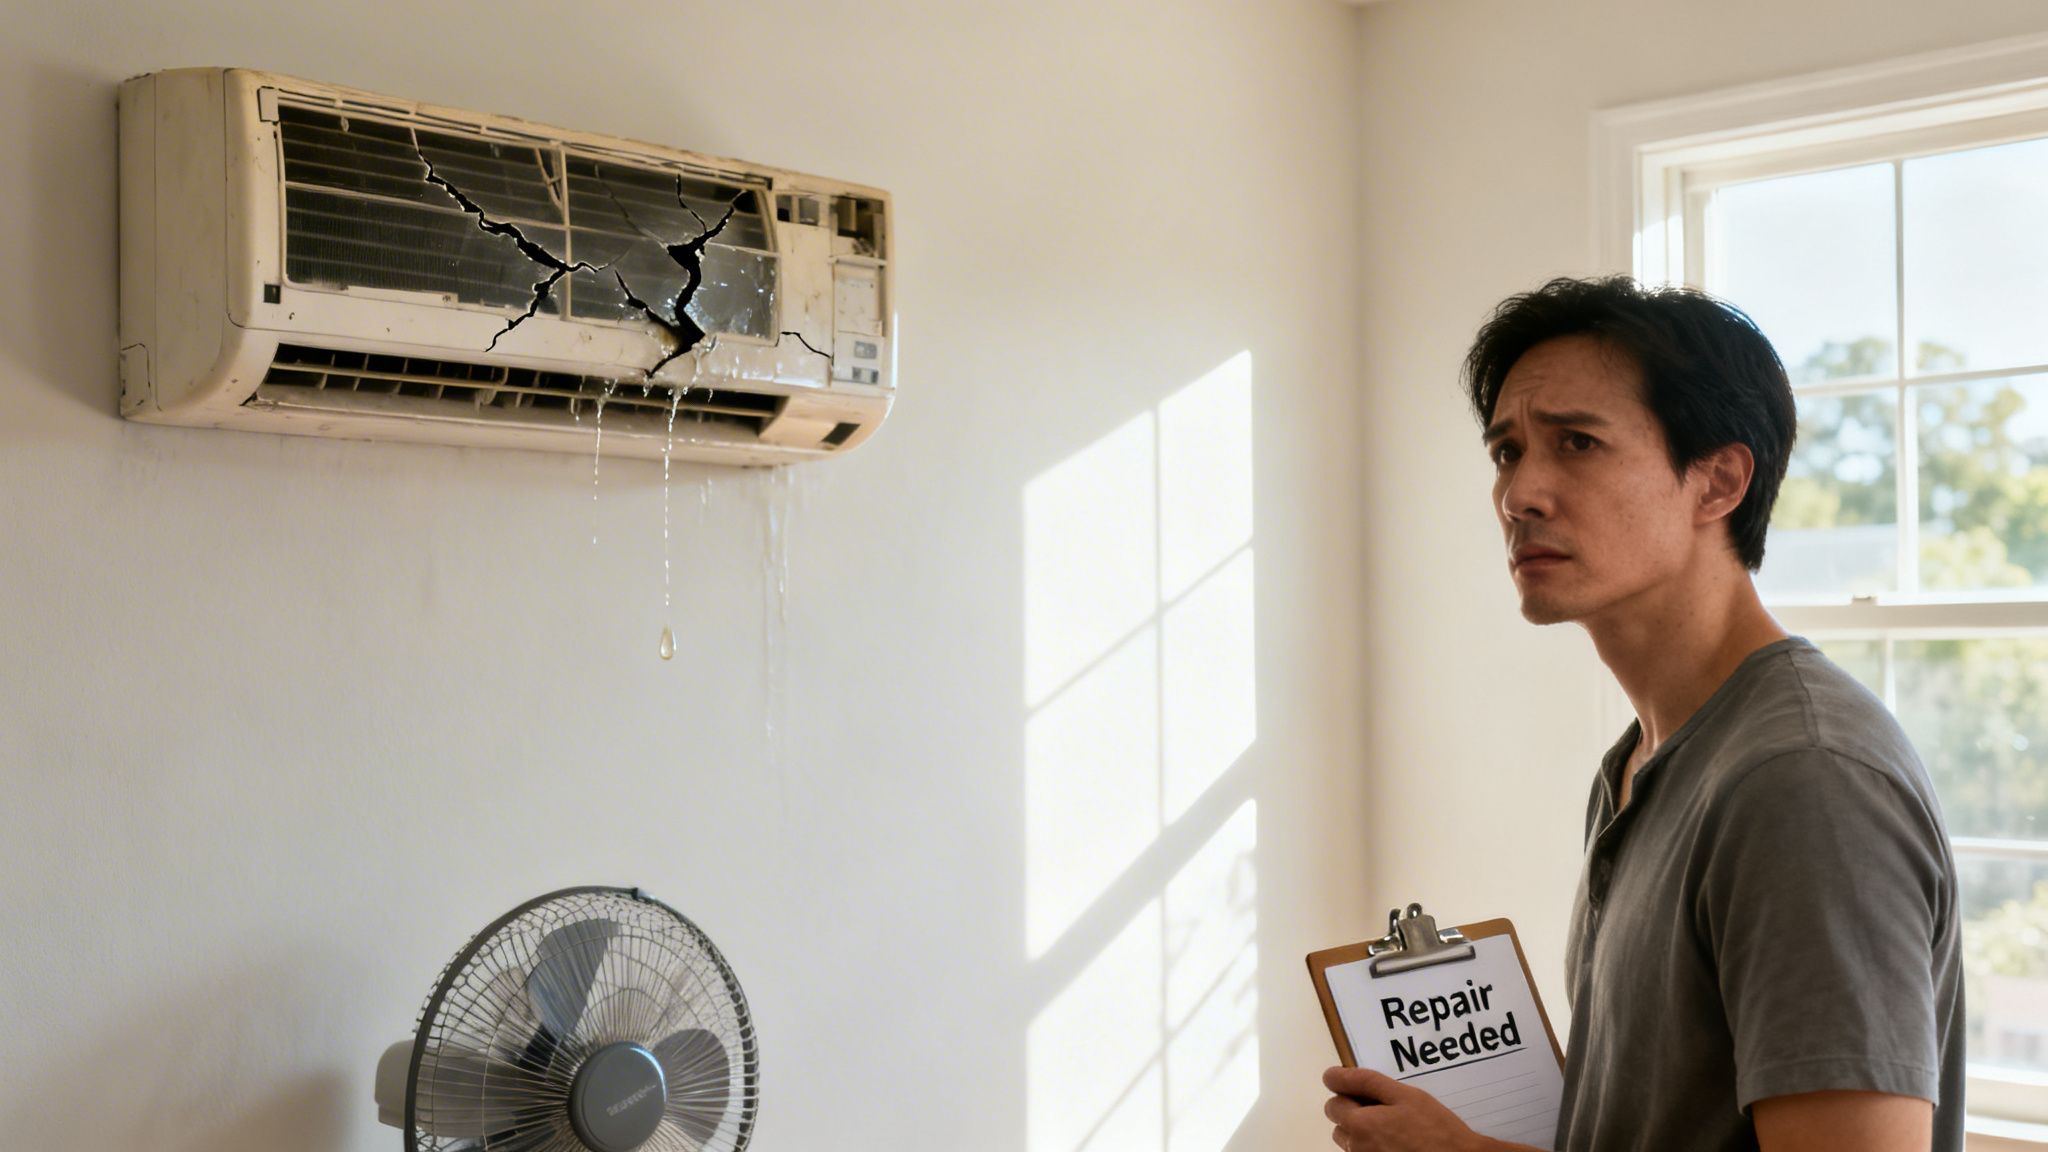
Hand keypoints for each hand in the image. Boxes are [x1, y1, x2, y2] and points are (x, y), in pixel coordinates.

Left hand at [1322, 1066, 1500, 1151]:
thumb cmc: (1435, 1127)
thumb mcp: (1404, 1095)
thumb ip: (1364, 1082)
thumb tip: (1330, 1076)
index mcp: (1360, 1124)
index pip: (1333, 1103)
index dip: (1351, 1094)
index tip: (1373, 1095)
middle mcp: (1357, 1148)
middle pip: (1340, 1124)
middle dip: (1356, 1113)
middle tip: (1389, 1111)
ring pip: (1351, 1141)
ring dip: (1364, 1131)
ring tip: (1396, 1128)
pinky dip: (1375, 1146)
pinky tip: (1398, 1143)